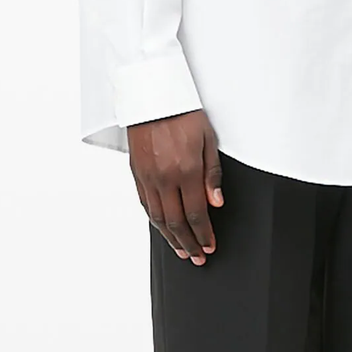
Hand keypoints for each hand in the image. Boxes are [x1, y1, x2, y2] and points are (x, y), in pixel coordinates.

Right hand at [128, 109, 222, 263]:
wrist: (152, 95)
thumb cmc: (183, 113)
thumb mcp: (208, 139)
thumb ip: (212, 174)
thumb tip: (216, 202)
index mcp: (186, 170)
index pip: (196, 214)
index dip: (204, 234)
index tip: (210, 246)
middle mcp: (164, 177)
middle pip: (176, 222)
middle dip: (189, 243)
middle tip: (198, 257)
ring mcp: (147, 176)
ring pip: (158, 218)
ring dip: (171, 238)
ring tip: (181, 250)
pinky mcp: (136, 172)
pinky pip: (145, 204)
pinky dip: (155, 221)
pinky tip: (162, 228)